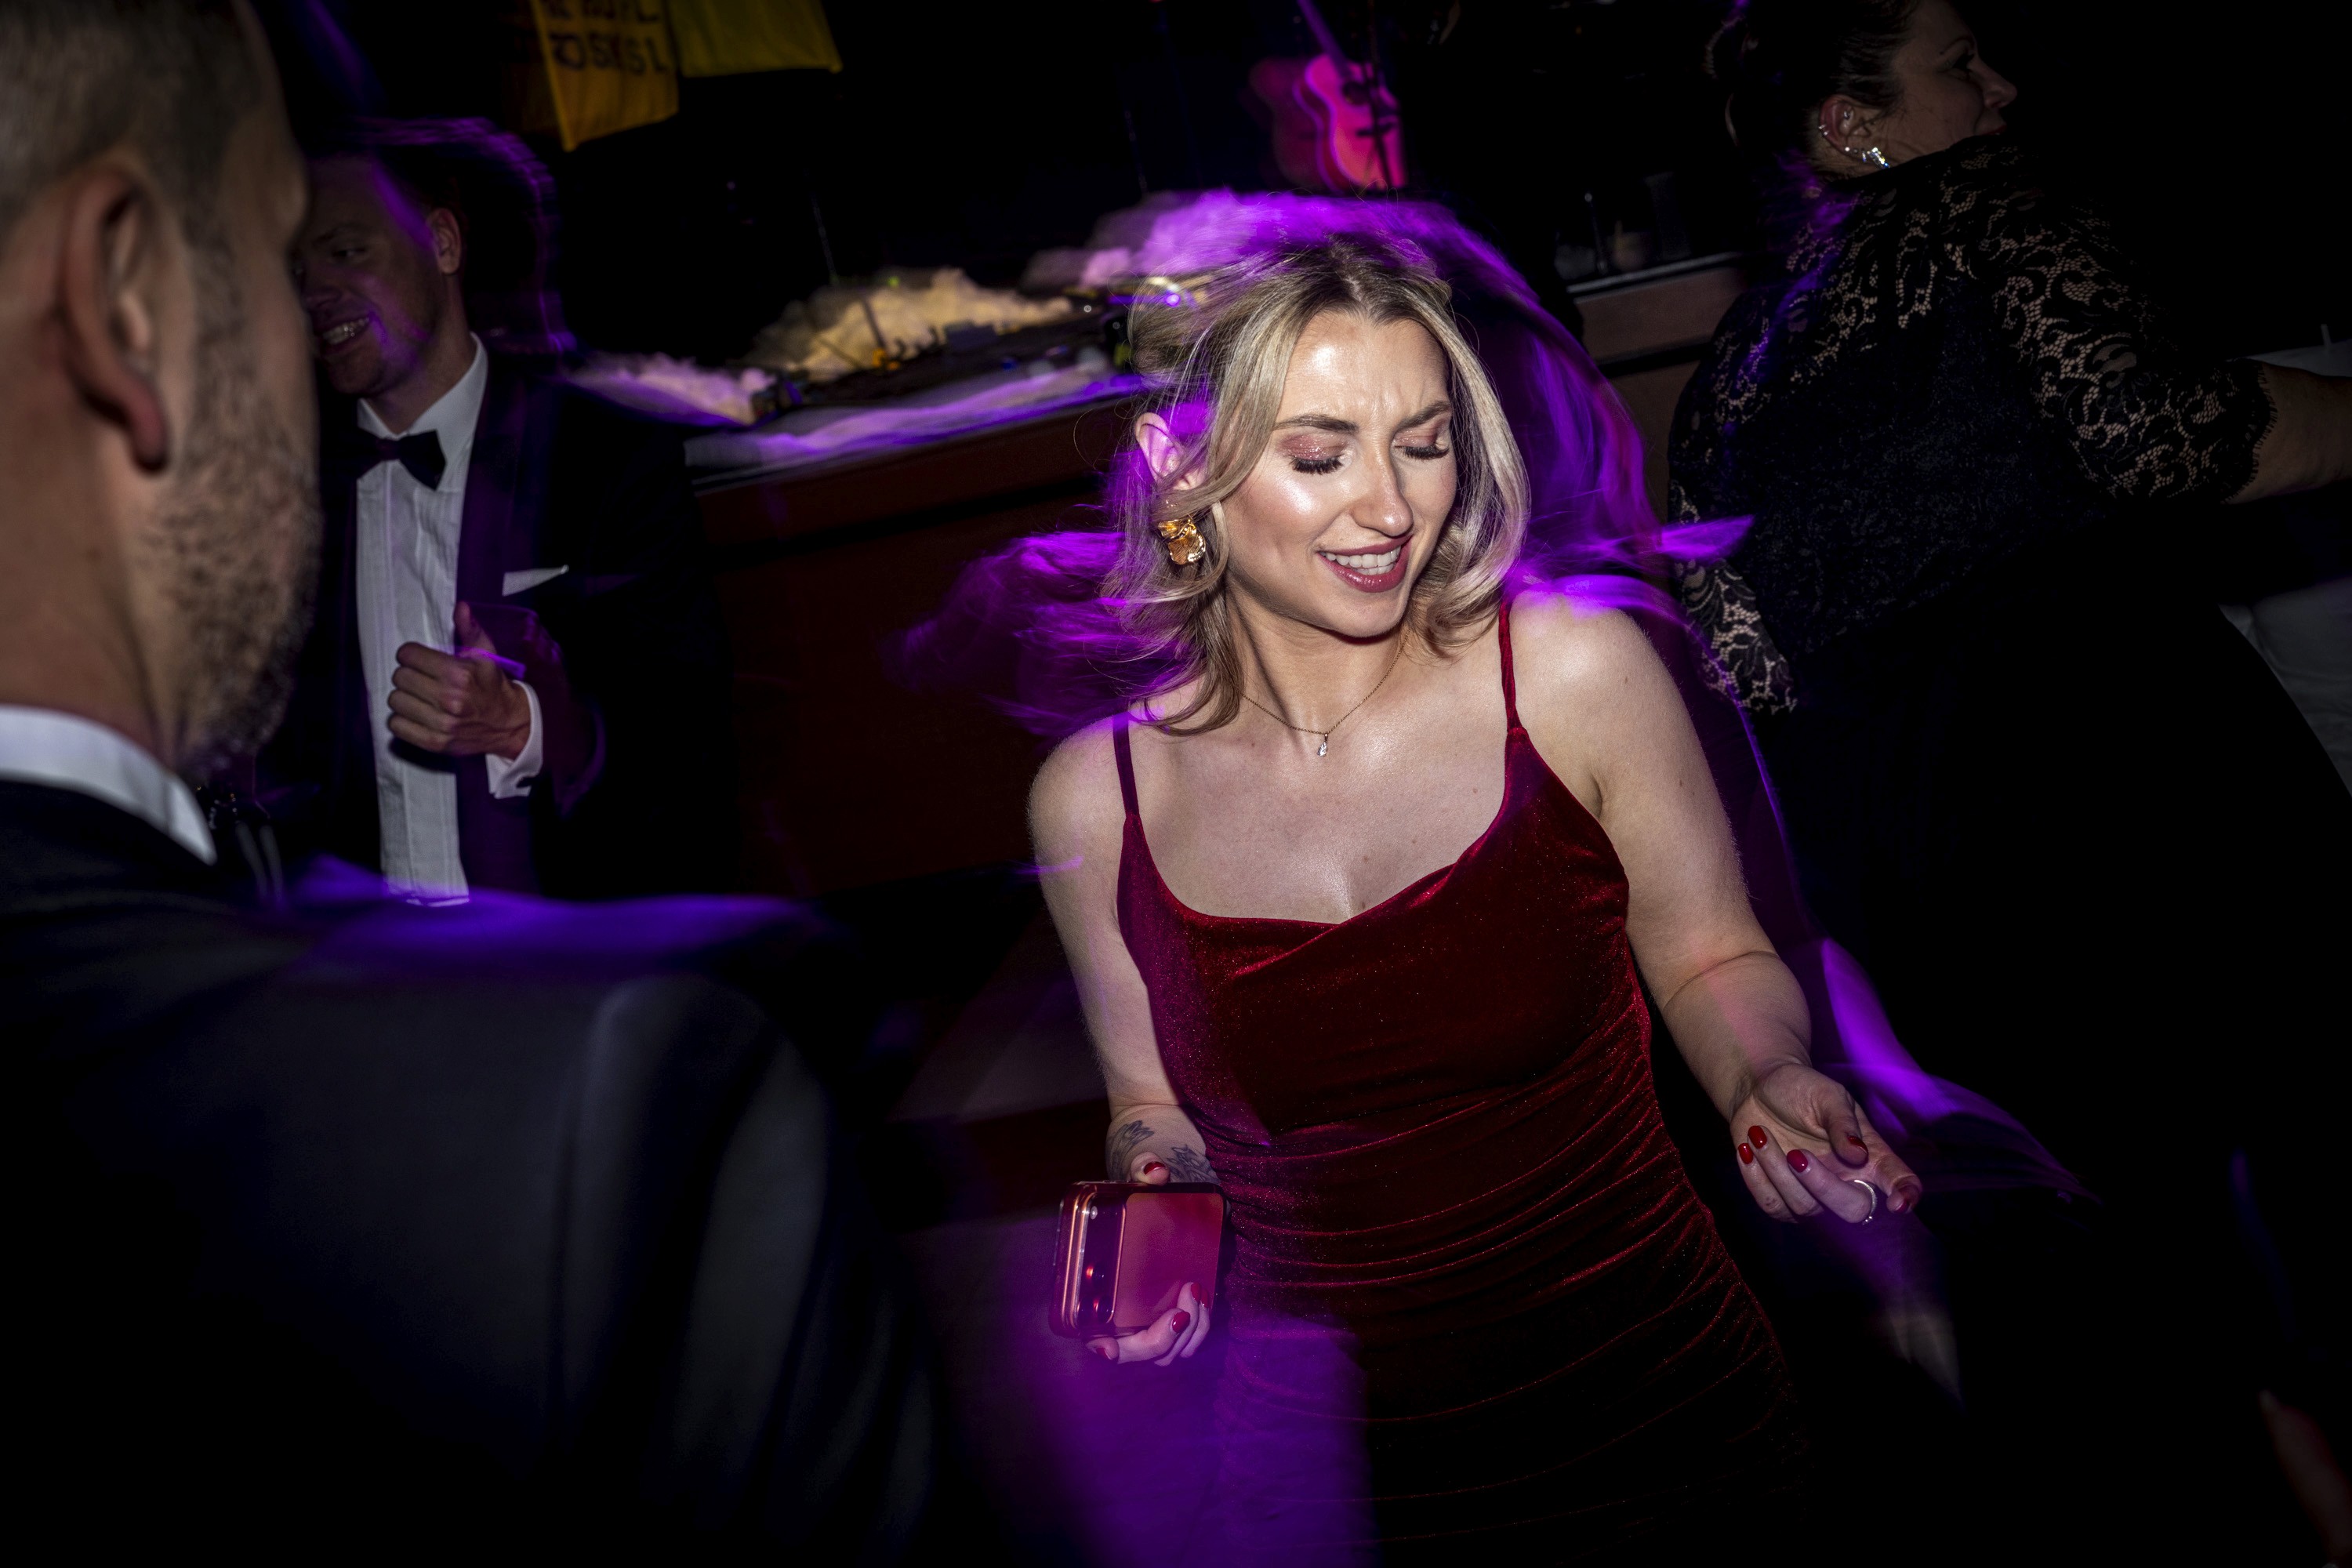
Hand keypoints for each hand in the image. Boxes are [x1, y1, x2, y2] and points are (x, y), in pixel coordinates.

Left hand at [388, 602, 532, 759]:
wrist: (508, 724)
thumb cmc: (492, 685)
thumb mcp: (486, 655)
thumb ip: (470, 630)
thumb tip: (461, 607)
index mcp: (460, 674)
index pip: (408, 655)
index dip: (411, 654)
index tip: (419, 660)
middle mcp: (450, 699)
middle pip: (400, 677)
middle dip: (407, 674)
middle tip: (420, 678)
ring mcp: (442, 723)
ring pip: (395, 701)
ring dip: (404, 696)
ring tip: (418, 696)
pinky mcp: (435, 742)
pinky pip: (397, 725)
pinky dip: (401, 719)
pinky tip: (415, 713)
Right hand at [1084, 1279, 1210, 1367]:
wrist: (1096, 1299)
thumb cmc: (1091, 1309)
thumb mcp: (1087, 1319)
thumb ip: (1095, 1337)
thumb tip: (1109, 1354)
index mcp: (1121, 1348)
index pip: (1149, 1349)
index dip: (1165, 1337)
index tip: (1177, 1315)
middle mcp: (1142, 1353)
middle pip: (1172, 1350)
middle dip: (1188, 1322)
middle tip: (1191, 1288)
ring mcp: (1159, 1346)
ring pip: (1186, 1348)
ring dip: (1199, 1321)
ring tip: (1198, 1290)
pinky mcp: (1172, 1337)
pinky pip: (1193, 1339)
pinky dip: (1201, 1321)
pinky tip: (1203, 1298)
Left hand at [1729, 1062, 1922, 1223]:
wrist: (1759, 1090)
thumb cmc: (1802, 1089)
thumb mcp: (1826, 1095)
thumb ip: (1842, 1123)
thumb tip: (1857, 1154)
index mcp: (1869, 1155)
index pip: (1898, 1179)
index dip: (1905, 1194)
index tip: (1898, 1204)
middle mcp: (1846, 1181)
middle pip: (1852, 1210)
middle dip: (1823, 1187)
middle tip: (1796, 1155)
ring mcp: (1813, 1195)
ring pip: (1805, 1209)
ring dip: (1777, 1173)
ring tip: (1761, 1134)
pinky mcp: (1781, 1198)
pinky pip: (1772, 1206)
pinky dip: (1756, 1179)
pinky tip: (1748, 1149)